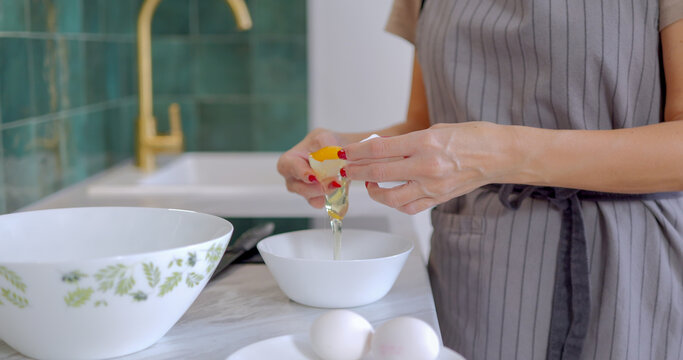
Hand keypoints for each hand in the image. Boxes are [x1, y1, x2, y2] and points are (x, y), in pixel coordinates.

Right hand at [277, 129, 342, 207]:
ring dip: (324, 192)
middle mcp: (293, 176)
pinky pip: (318, 203)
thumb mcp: (325, 137)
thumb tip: (333, 155)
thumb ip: (327, 144)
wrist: (340, 154)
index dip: (301, 172)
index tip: (314, 177)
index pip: (288, 167)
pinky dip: (329, 199)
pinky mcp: (314, 198)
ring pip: (308, 197)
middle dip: (315, 187)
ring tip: (338, 184)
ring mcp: (302, 189)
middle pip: (297, 187)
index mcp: (289, 159)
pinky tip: (336, 195)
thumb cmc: (325, 142)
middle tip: (333, 182)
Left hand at [342, 122, 519, 213]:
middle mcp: (427, 166)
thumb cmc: (472, 136)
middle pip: (379, 171)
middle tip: (345, 170)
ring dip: (373, 191)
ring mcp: (433, 185)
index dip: (357, 151)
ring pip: (391, 196)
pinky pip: (409, 207)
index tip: (345, 152)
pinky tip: (389, 194)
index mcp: (425, 142)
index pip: (380, 149)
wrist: (500, 155)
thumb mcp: (436, 129)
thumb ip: (408, 141)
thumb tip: (381, 147)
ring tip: (368, 183)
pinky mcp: (439, 199)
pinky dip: (395, 203)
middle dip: (356, 171)